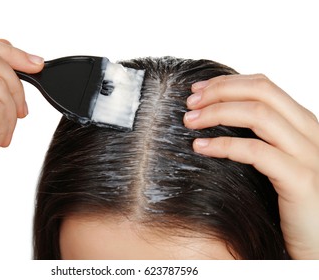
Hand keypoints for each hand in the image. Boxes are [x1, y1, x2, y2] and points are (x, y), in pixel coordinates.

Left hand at [183, 74, 318, 258]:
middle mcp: (309, 132)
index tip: (197, 90)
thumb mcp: (275, 159)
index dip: (227, 83)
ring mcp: (309, 154)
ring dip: (217, 113)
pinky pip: (257, 152)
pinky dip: (224, 145)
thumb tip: (217, 117)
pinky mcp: (301, 180)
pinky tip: (200, 148)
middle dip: (219, 91)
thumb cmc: (287, 200)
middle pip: (261, 92)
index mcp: (302, 123)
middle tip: (189, 103)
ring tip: (189, 121)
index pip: (264, 86)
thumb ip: (259, 137)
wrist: (318, 239)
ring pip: (259, 114)